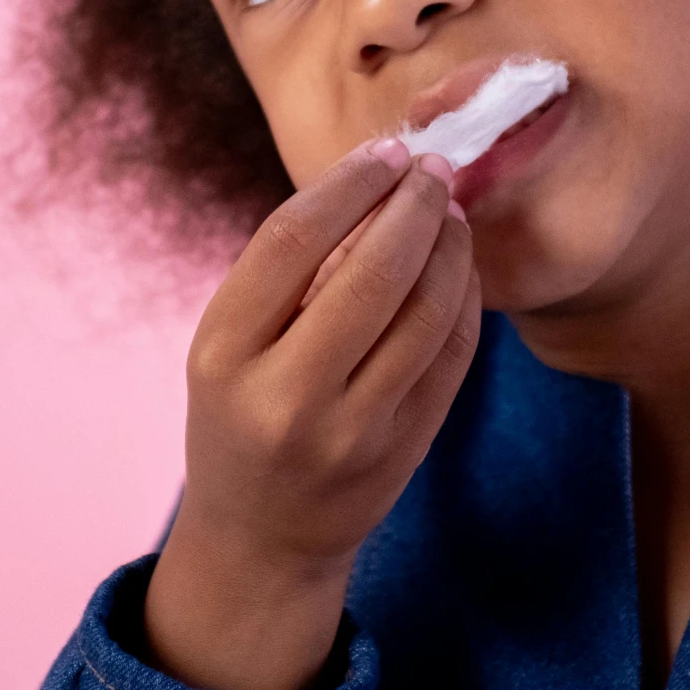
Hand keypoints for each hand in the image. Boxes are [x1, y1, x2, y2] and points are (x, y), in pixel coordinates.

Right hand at [142, 138, 481, 689]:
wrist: (263, 538)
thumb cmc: (241, 414)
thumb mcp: (229, 347)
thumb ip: (289, 275)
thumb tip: (378, 181)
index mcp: (223, 356)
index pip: (291, 241)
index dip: (349, 184)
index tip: (384, 151)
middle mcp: (286, 396)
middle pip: (371, 272)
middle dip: (414, 205)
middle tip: (434, 167)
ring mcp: (352, 430)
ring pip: (427, 313)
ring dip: (451, 247)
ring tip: (452, 211)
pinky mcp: (404, 450)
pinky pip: (453, 355)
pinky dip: (465, 298)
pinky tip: (460, 266)